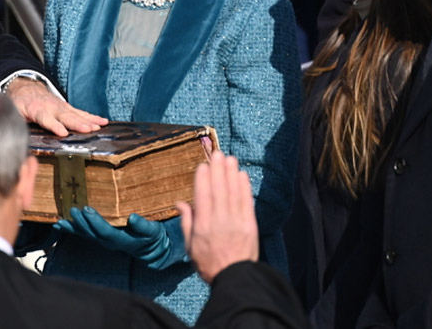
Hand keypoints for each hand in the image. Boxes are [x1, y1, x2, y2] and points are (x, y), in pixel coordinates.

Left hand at [6, 78, 104, 136]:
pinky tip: (102, 121)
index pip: (46, 119)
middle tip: (89, 130)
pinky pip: (81, 112)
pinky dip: (92, 117)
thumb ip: (16, 123)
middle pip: (66, 117)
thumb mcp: (13, 112)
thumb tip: (16, 135)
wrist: (25, 87)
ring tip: (99, 126)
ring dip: (88, 120)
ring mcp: (61, 106)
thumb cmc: (20, 103)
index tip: (63, 133)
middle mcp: (51, 107)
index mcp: (37, 110)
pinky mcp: (67, 107)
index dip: (54, 126)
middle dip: (78, 124)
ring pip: (76, 114)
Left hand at [54, 207, 184, 268]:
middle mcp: (109, 242)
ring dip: (72, 227)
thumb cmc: (151, 236)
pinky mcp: (99, 237)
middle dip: (81, 222)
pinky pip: (82, 234)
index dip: (95, 221)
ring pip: (84, 235)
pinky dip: (70, 229)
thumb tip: (132, 217)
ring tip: (60, 221)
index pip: (105, 231)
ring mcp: (102, 241)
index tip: (87, 210)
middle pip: (92, 233)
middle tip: (72, 209)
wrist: (150, 249)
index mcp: (122, 240)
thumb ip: (143, 226)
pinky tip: (59, 224)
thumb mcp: (152, 230)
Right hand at [177, 152, 259, 284]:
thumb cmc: (209, 263)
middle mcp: (219, 222)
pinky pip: (247, 202)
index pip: (203, 197)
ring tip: (229, 159)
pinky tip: (241, 175)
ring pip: (232, 193)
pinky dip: (244, 187)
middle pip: (218, 190)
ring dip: (231, 174)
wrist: (234, 278)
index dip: (203, 180)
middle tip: (217, 154)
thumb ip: (187, 222)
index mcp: (202, 227)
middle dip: (218, 170)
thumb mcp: (190, 246)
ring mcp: (236, 223)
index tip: (203, 166)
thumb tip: (181, 203)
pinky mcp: (250, 225)